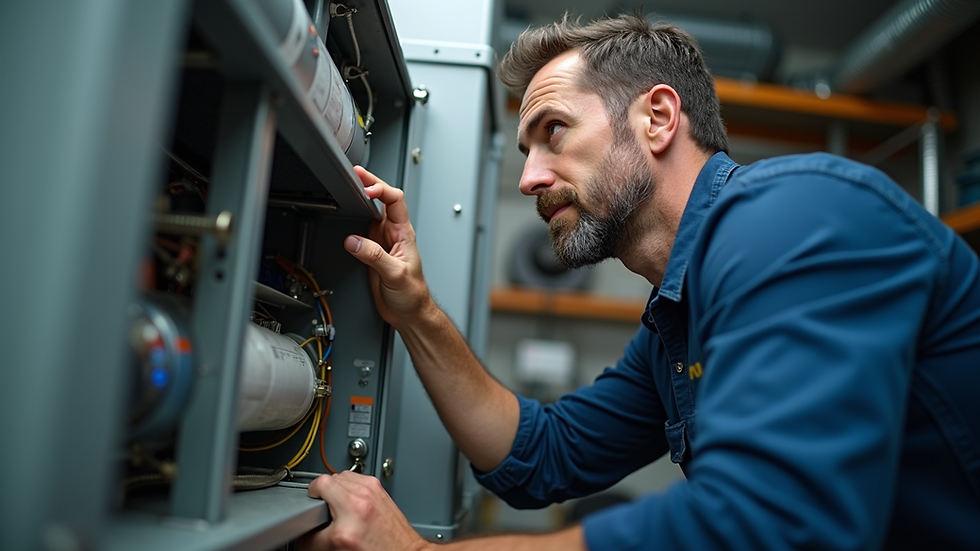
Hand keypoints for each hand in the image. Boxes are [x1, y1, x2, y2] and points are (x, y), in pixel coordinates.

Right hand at [300, 471, 430, 550]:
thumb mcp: (340, 549)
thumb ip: (318, 537)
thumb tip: (305, 530)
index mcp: (345, 532)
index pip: (308, 521)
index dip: (304, 527)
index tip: (307, 528)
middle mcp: (358, 507)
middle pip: (320, 485)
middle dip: (316, 498)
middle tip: (319, 511)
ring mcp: (368, 493)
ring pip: (335, 476)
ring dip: (331, 488)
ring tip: (334, 503)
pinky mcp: (376, 486)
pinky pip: (350, 475)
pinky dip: (346, 484)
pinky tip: (347, 497)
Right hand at [344, 166, 434, 329]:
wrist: (409, 313)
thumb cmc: (413, 295)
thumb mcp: (395, 274)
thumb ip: (374, 256)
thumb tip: (354, 241)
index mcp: (404, 233)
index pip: (395, 200)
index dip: (381, 188)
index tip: (365, 187)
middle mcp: (393, 234)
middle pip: (382, 200)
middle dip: (368, 184)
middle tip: (353, 173)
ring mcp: (382, 241)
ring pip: (370, 213)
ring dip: (360, 200)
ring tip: (347, 187)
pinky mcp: (372, 252)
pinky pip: (360, 230)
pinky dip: (351, 220)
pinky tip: (345, 215)